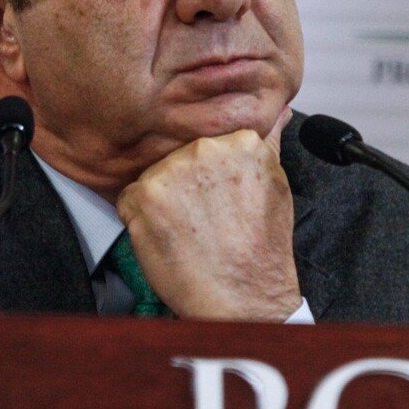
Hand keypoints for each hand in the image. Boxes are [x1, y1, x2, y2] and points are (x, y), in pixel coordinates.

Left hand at [116, 106, 300, 320]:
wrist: (242, 298)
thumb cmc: (261, 249)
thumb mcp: (276, 185)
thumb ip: (269, 142)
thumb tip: (278, 110)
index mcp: (239, 140)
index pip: (208, 140)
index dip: (210, 172)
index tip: (220, 195)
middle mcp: (204, 149)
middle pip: (179, 155)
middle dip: (186, 183)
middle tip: (205, 217)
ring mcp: (171, 171)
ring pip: (154, 175)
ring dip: (162, 199)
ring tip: (189, 229)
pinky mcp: (143, 197)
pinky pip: (130, 197)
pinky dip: (140, 217)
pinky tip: (168, 236)